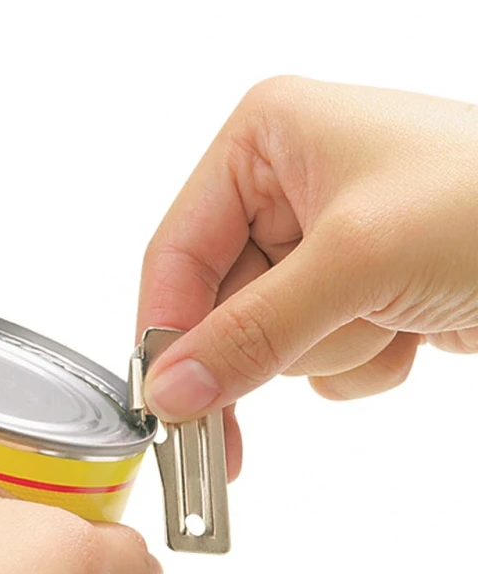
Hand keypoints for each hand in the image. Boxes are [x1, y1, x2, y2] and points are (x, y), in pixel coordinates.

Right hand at [138, 77, 477, 479]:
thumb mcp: (356, 261)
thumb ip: (253, 331)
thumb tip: (171, 390)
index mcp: (265, 141)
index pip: (178, 248)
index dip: (165, 329)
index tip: (161, 403)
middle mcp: (285, 185)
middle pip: (222, 301)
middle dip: (261, 349)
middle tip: (227, 432)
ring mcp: (323, 241)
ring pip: (271, 336)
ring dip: (330, 348)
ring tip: (391, 320)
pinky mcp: (358, 287)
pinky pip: (319, 351)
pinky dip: (363, 358)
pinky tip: (412, 328)